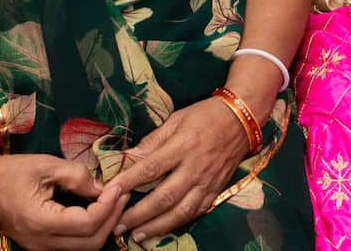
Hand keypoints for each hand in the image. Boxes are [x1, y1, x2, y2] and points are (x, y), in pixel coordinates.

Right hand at [0, 153, 127, 250]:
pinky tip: (98, 211)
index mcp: (41, 221)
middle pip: (91, 242)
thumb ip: (78, 176)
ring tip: (114, 202)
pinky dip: (91, 232)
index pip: (88, 223)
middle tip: (122, 194)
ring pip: (84, 248)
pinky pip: (74, 246)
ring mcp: (40, 248)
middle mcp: (41, 243)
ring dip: (104, 226)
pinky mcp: (41, 247)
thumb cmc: (13, 172)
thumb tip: (104, 188)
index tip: (118, 186)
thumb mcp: (47, 165)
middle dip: (112, 217)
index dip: (109, 205)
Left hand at [107, 97, 249, 243]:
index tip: (109, 193)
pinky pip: (196, 211)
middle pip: (164, 197)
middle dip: (139, 214)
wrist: (241, 119)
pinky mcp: (216, 190)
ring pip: (180, 211)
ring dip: (157, 226)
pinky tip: (163, 229)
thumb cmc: (204, 115)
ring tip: (137, 235)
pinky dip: (178, 223)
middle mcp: (194, 167)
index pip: (151, 168)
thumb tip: (127, 158)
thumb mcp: (176, 119)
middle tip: (118, 225)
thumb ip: (152, 141)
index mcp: (182, 145)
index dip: (128, 182)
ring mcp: (207, 181)